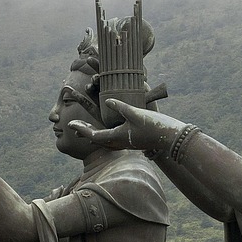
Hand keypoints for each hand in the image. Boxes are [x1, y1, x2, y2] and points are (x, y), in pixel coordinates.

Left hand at [69, 99, 186, 153]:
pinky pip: (113, 137)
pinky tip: (102, 131)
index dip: (82, 129)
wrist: (171, 138)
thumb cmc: (154, 126)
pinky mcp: (132, 139)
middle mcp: (119, 140)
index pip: (94, 135)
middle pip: (96, 136)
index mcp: (118, 137)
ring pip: (104, 138)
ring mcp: (126, 141)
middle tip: (71, 126)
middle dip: (83, 130)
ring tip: (82, 128)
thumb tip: (106, 101)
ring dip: (92, 132)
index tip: (70, 125)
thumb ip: (120, 107)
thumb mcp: (136, 114)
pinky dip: (104, 133)